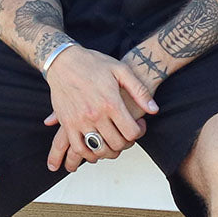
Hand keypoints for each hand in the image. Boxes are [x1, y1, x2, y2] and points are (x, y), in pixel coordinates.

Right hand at [43, 46, 157, 172]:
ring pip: (99, 150)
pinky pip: (79, 149)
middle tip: (127, 134)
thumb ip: (140, 91)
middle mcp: (95, 115)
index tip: (138, 125)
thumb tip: (153, 110)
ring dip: (110, 152)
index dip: (140, 132)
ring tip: (113, 143)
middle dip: (127, 143)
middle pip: (117, 144)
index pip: (131, 132)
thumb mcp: (121, 70)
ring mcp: (80, 121)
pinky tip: (95, 149)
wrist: (63, 61)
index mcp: (111, 103)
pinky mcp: (67, 124)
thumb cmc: (92, 63)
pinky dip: (89, 155)